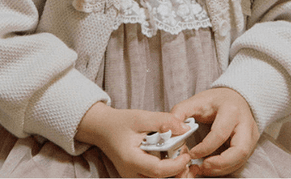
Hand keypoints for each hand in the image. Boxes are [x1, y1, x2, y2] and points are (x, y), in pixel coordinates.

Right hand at [76, 102, 192, 177]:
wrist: (103, 129)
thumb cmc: (119, 123)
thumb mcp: (140, 117)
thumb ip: (162, 121)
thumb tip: (184, 128)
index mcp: (131, 160)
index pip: (158, 171)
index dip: (176, 165)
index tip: (187, 154)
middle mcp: (132, 174)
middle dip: (177, 170)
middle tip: (184, 152)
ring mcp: (133, 177)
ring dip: (172, 170)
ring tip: (178, 153)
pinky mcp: (137, 176)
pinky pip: (155, 178)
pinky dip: (165, 170)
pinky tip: (170, 156)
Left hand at [171, 88, 259, 176]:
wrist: (234, 98)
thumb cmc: (215, 101)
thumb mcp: (196, 101)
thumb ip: (180, 112)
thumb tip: (170, 131)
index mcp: (231, 110)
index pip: (220, 134)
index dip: (205, 148)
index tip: (192, 154)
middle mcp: (245, 124)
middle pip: (239, 151)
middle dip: (220, 164)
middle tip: (203, 167)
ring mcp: (251, 135)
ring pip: (241, 159)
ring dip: (222, 168)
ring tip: (204, 168)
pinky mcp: (252, 145)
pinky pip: (240, 161)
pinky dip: (226, 167)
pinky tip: (212, 166)